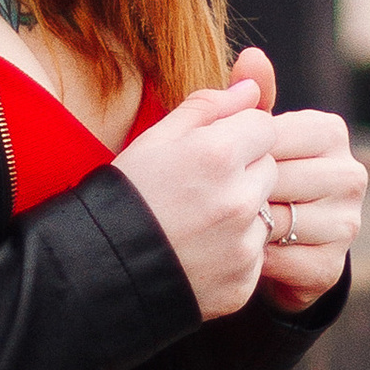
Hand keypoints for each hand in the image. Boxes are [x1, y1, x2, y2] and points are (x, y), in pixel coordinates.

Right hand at [109, 65, 275, 319]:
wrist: (99, 269)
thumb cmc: (126, 194)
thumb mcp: (157, 137)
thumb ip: (209, 106)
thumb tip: (251, 88)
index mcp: (220, 154)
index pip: (264, 126)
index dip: (238, 135)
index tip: (210, 152)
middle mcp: (239, 199)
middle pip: (270, 168)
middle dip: (244, 172)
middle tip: (199, 188)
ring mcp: (243, 245)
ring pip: (265, 213)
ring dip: (242, 213)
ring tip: (197, 222)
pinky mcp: (243, 281)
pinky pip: (254, 256)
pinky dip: (234, 252)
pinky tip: (199, 251)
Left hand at [226, 46, 366, 310]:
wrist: (264, 245)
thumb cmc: (252, 177)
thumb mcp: (247, 137)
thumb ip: (249, 99)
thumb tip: (253, 55)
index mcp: (330, 131)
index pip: (273, 136)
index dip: (237, 154)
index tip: (214, 164)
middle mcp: (351, 174)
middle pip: (278, 179)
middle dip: (242, 191)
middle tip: (213, 198)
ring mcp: (347, 221)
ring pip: (281, 221)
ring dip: (247, 227)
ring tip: (226, 225)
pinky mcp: (332, 265)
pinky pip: (282, 261)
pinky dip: (254, 259)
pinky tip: (241, 252)